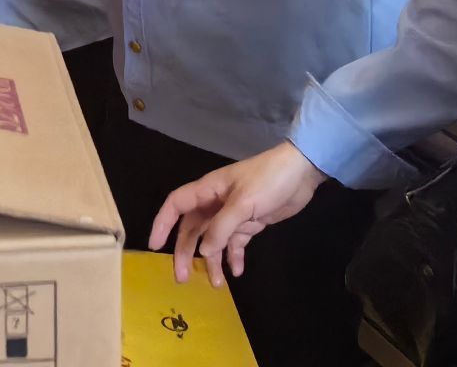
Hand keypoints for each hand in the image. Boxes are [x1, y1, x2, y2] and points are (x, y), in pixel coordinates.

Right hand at [149, 142, 325, 287]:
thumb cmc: (268, 181)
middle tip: (183, 278)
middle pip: (193, 229)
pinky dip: (233, 257)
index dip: (163, 223)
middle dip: (186, 253)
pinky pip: (235, 243)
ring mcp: (233, 214)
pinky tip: (236, 272)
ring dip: (212, 261)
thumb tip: (204, 252)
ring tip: (216, 284)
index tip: (155, 246)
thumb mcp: (243, 203)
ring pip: (213, 240)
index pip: (176, 205)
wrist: (301, 173)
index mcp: (209, 190)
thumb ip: (221, 228)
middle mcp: (216, 203)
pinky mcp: (250, 222)